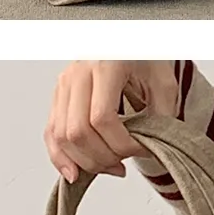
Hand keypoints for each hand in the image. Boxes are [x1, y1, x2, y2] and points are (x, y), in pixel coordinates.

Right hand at [45, 61, 180, 183]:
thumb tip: (147, 151)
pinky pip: (50, 132)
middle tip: (123, 164)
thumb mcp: (162, 81)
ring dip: (83, 161)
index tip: (139, 151)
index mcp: (105, 65)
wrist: (128, 42)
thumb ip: (160, 116)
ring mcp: (64, 84)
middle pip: (77, 130)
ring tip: (107, 167)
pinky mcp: (58, 95)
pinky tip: (75, 172)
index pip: (102, 117)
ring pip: (60, 135)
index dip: (120, 144)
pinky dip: (60, 157)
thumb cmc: (144, 57)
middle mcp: (78, 73)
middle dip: (101, 157)